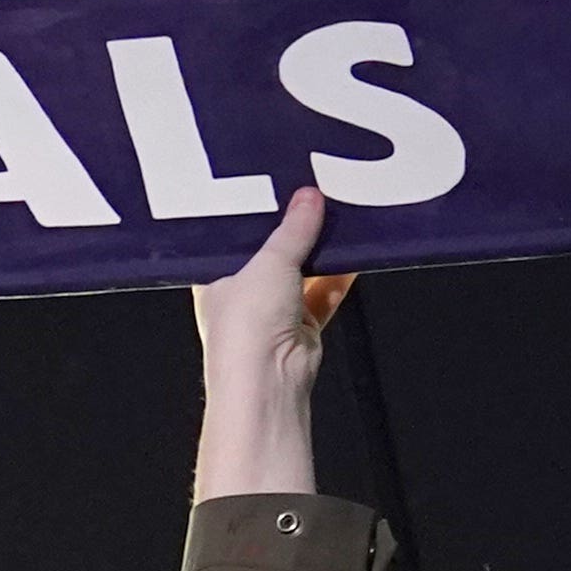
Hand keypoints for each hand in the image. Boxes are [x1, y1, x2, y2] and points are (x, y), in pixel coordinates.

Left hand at [183, 186, 347, 502]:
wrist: (268, 382)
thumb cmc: (246, 327)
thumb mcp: (270, 261)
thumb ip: (294, 229)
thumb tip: (309, 198)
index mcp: (214, 278)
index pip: (234, 237)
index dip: (255, 215)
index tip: (278, 189)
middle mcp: (241, 296)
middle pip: (272, 253)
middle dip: (294, 231)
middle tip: (317, 197)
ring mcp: (272, 314)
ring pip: (302, 273)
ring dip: (321, 252)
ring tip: (341, 217)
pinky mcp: (302, 328)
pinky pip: (324, 294)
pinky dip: (339, 278)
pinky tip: (356, 251)